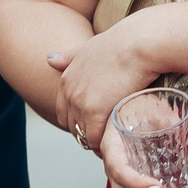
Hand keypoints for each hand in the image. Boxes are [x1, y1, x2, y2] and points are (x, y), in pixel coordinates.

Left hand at [45, 12, 166, 149]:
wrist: (138, 43)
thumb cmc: (123, 42)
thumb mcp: (89, 47)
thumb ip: (69, 56)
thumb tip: (49, 59)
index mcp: (67, 77)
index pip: (64, 110)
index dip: (78, 119)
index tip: (95, 123)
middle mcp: (69, 91)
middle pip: (71, 124)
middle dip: (86, 132)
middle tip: (106, 135)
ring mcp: (79, 102)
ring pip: (82, 134)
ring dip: (95, 141)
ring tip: (113, 143)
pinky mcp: (93, 112)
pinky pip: (94, 138)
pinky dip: (103, 144)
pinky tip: (116, 144)